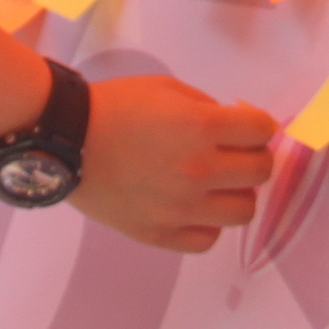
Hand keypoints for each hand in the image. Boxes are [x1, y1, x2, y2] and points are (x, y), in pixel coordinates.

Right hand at [73, 71, 275, 251]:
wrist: (65, 139)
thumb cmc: (115, 106)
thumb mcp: (167, 89)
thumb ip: (208, 107)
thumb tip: (237, 126)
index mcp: (201, 127)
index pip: (263, 130)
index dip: (258, 125)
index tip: (245, 127)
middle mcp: (198, 170)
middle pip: (261, 172)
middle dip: (253, 156)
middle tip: (233, 153)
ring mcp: (180, 208)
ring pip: (244, 212)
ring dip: (236, 194)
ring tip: (215, 184)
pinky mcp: (160, 234)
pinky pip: (208, 239)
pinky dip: (208, 223)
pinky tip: (193, 207)